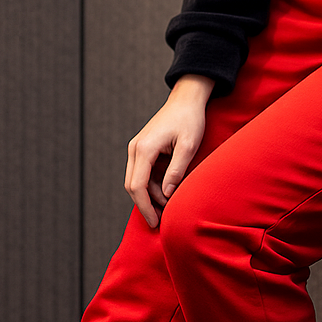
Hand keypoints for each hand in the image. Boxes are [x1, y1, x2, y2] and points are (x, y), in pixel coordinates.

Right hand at [125, 74, 214, 228]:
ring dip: (150, 196)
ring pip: (136, 181)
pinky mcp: (142, 148)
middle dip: (145, 205)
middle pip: (132, 186)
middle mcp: (135, 148)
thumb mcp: (188, 146)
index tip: (155, 222)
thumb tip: (166, 196)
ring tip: (169, 206)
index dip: (145, 207)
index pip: (138, 186)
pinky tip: (166, 193)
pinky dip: (152, 185)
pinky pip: (142, 173)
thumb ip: (176, 171)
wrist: (186, 99)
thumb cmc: (189, 119)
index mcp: (144, 148)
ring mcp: (136, 148)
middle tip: (160, 221)